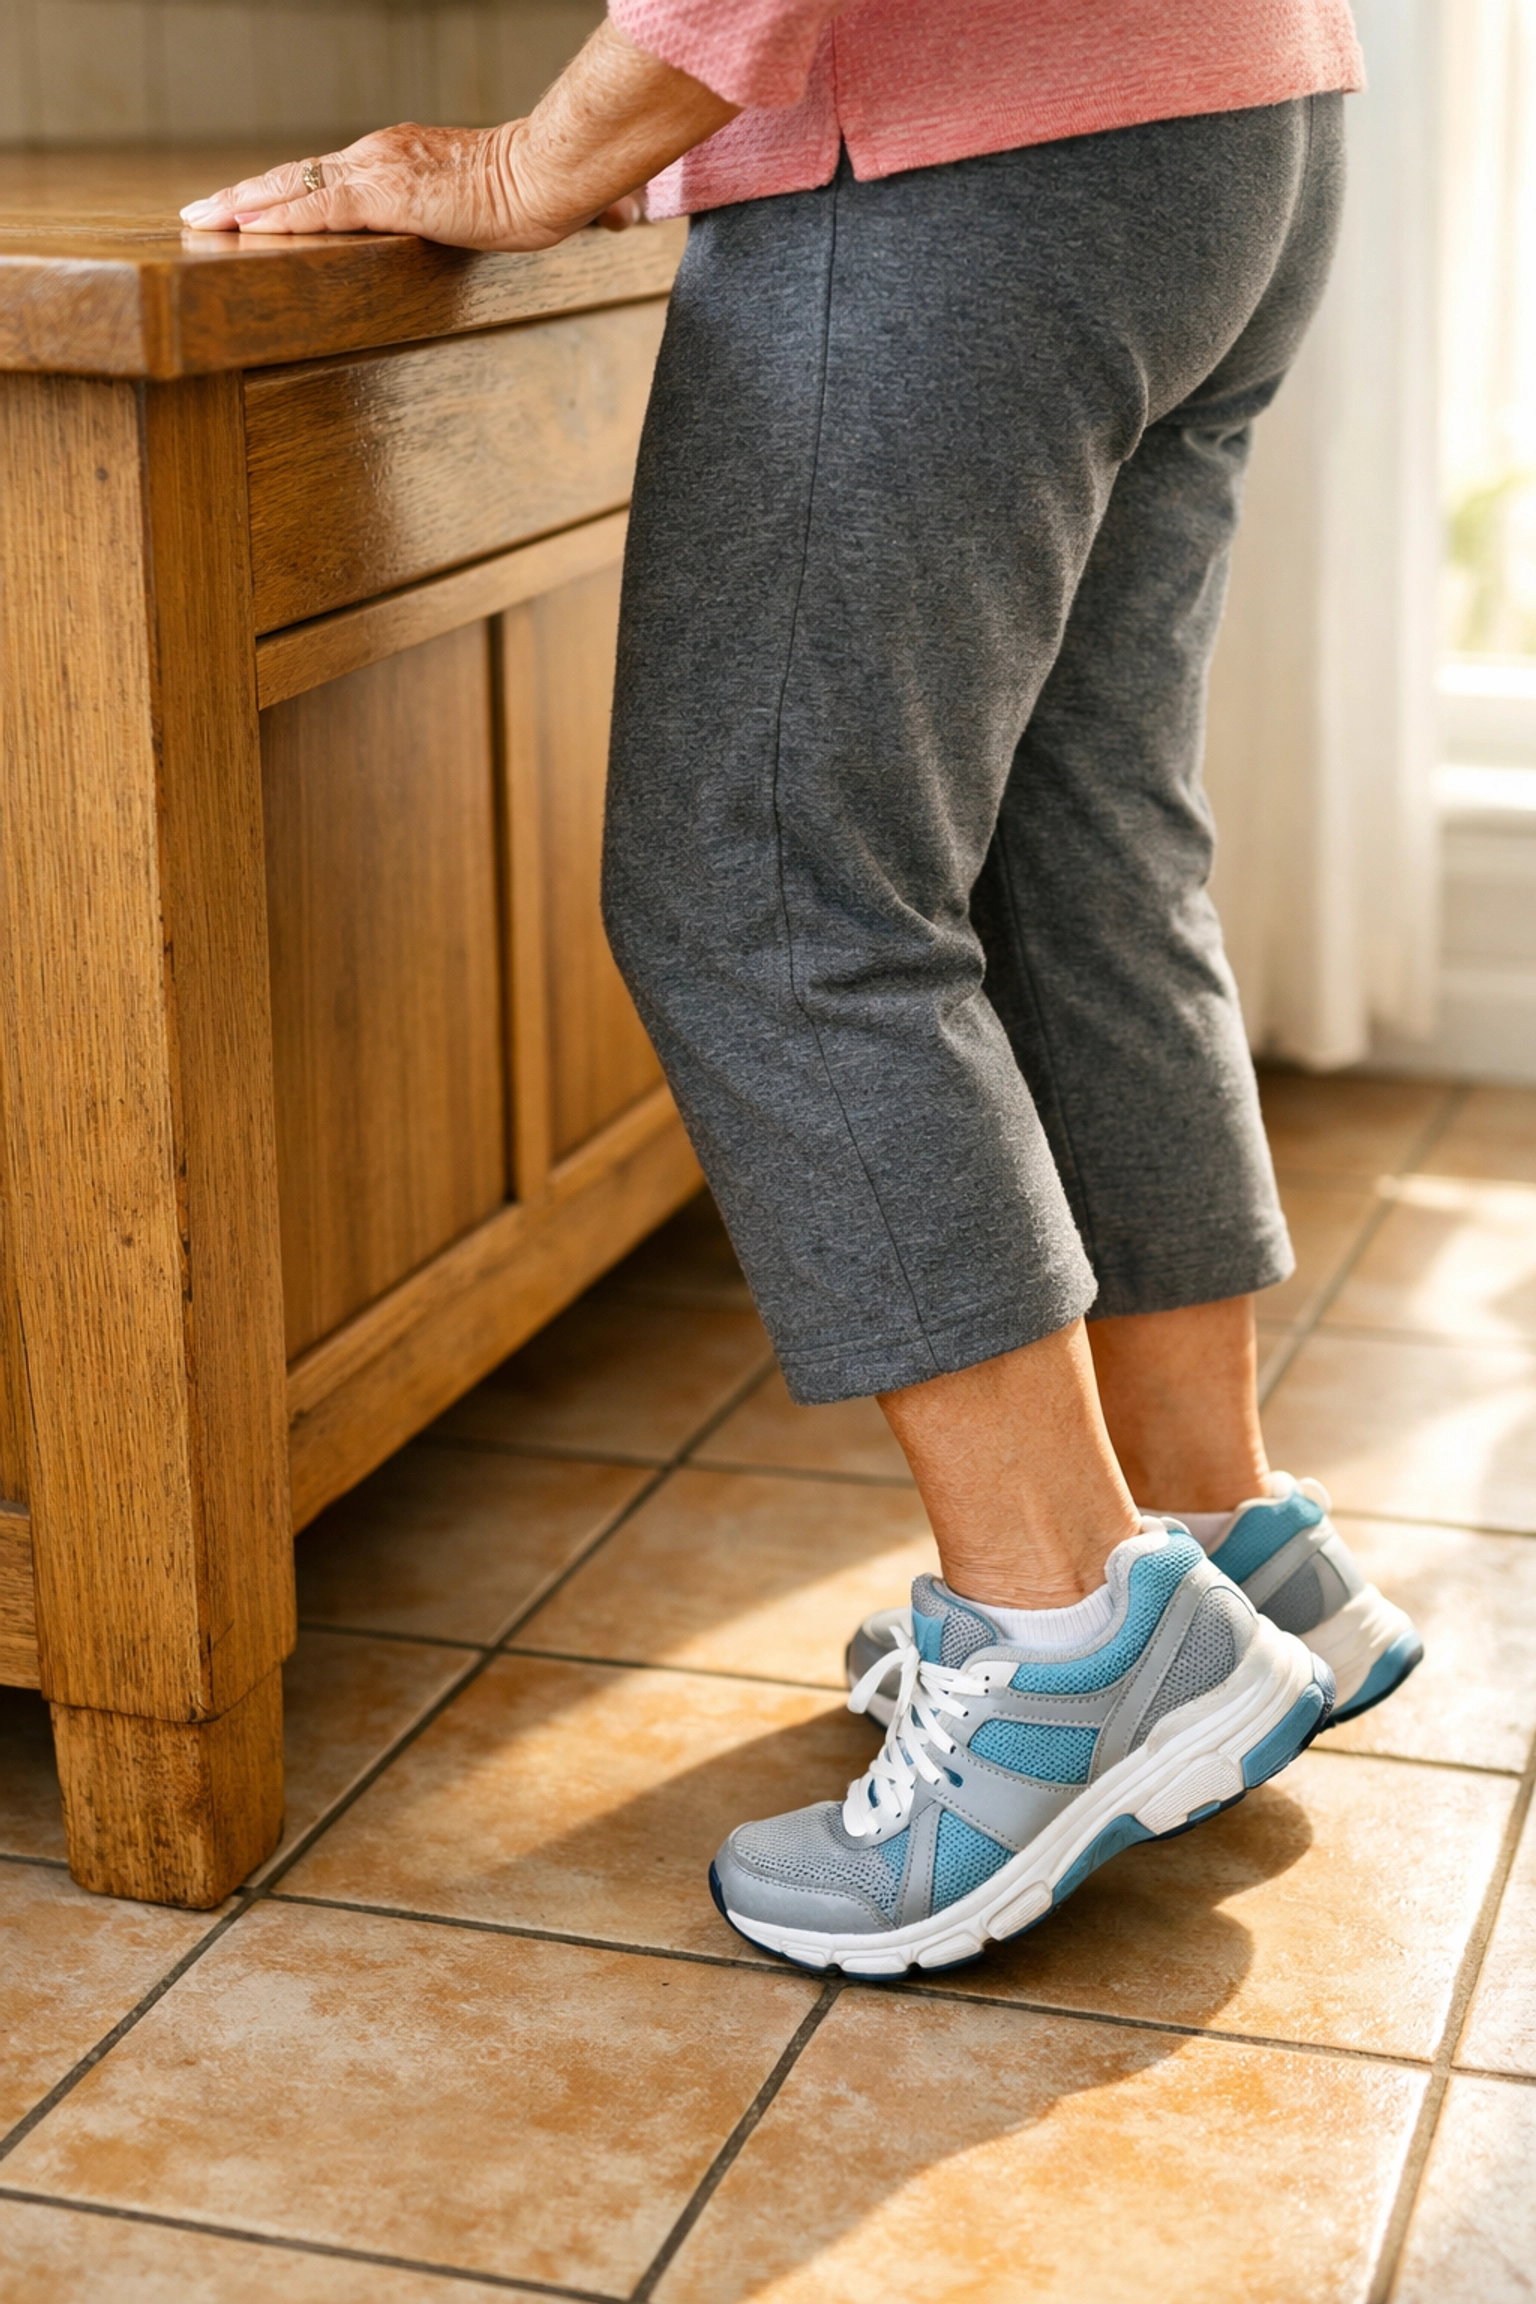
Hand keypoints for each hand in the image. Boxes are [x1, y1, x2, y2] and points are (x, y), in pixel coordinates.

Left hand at [179, 121, 640, 250]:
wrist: (553, 174)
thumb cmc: (541, 190)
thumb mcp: (496, 208)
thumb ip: (500, 216)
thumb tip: (585, 231)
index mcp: (398, 160)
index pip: (327, 179)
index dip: (282, 194)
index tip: (245, 210)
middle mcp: (378, 155)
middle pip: (297, 177)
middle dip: (245, 197)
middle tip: (199, 211)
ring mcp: (378, 171)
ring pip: (294, 187)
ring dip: (244, 205)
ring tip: (201, 219)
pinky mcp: (384, 195)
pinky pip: (316, 208)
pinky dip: (274, 217)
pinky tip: (241, 227)